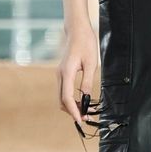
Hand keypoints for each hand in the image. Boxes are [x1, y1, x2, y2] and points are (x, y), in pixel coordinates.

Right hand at [59, 22, 100, 139]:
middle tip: (86, 117)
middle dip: (72, 111)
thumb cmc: (85, 44)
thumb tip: (86, 98)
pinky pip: (63, 91)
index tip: (81, 120)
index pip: (67, 98)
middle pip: (62, 100)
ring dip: (71, 106)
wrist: (77, 31)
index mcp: (66, 73)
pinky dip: (70, 99)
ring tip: (85, 111)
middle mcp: (60, 75)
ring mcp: (59, 75)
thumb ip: (87, 81)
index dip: (74, 111)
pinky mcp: (62, 74)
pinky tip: (81, 101)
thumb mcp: (91, 63)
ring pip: (61, 97)